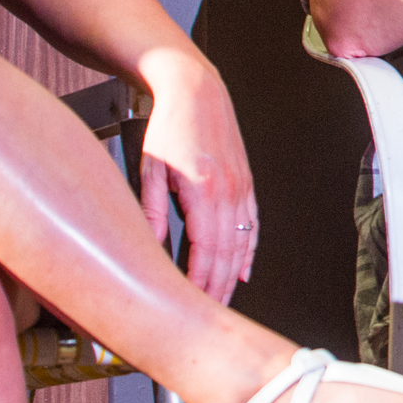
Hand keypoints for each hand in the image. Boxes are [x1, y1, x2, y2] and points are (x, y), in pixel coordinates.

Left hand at [136, 52, 257, 298]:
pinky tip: (243, 269)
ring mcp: (242, 188)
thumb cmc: (170, 124)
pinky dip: (249, 251)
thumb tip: (150, 244)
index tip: (191, 300)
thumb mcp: (151, 167)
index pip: (205, 248)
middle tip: (206, 311)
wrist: (196, 91)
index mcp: (204, 188)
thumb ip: (152, 208)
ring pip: (242, 243)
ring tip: (222, 298)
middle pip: (227, 252)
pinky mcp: (246, 184)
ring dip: (232, 275)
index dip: (199, 279)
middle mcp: (229, 190)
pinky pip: (252, 226)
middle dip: (217, 286)